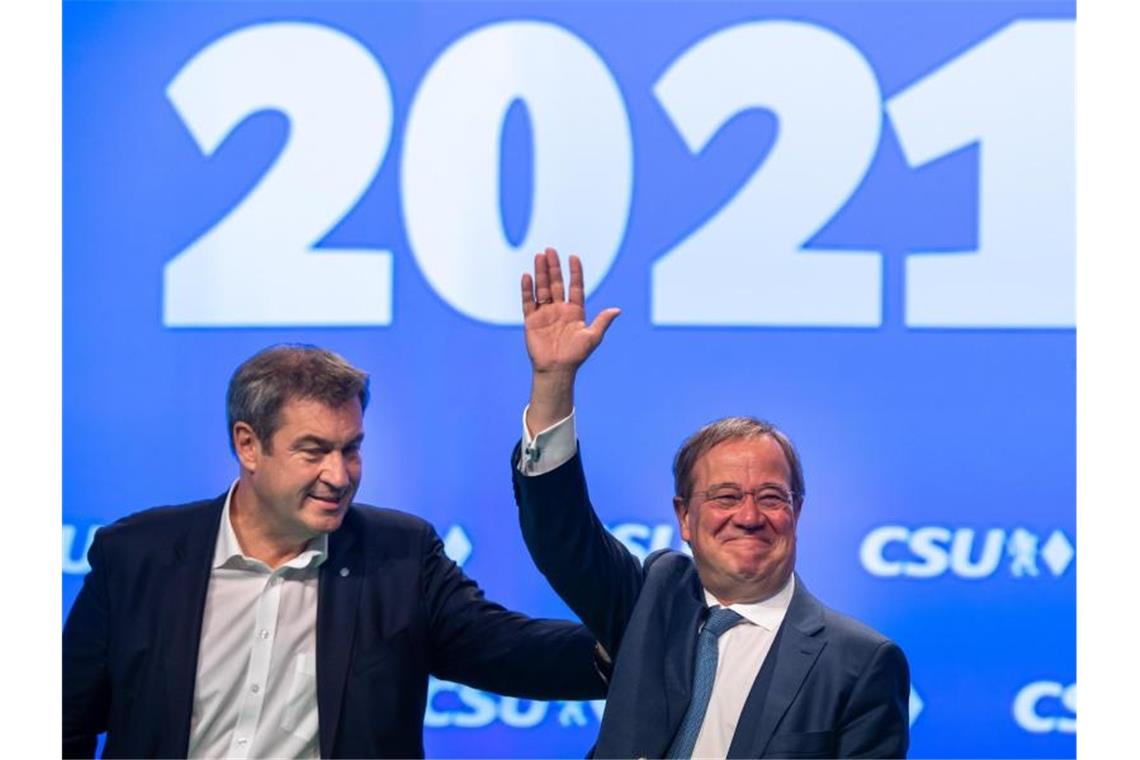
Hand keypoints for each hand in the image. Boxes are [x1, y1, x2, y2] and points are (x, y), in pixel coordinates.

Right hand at [521, 248, 619, 375]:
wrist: (557, 369)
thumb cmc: (576, 355)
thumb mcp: (592, 337)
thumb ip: (602, 321)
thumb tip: (617, 310)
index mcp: (575, 311)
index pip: (575, 286)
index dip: (575, 272)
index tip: (573, 257)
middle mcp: (559, 309)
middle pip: (555, 283)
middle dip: (553, 267)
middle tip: (550, 250)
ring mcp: (545, 313)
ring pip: (541, 288)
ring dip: (540, 273)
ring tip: (539, 256)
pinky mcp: (531, 320)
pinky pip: (528, 301)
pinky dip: (527, 289)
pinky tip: (527, 276)